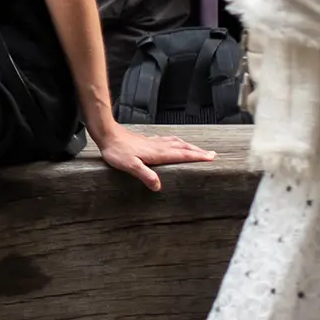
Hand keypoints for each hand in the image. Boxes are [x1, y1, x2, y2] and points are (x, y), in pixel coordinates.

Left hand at [94, 122, 217, 190]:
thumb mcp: (130, 165)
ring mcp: (153, 142)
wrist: (107, 134)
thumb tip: (158, 186)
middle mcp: (159, 146)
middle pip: (184, 148)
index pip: (182, 155)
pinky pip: (168, 141)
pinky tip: (174, 143)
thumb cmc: (117, 150)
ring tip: (199, 149)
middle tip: (212, 154)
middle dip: (198, 151)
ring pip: (177, 143)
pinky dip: (177, 142)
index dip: (197, 157)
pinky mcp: (147, 141)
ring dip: (190, 146)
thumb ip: (145, 175)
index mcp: (158, 153)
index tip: (211, 158)